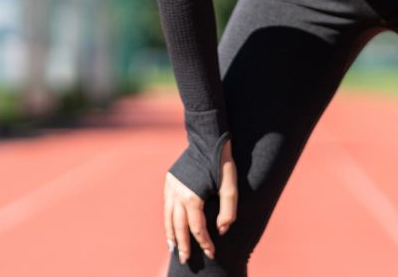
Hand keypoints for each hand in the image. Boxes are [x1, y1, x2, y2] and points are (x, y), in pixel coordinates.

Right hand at [164, 139, 236, 263]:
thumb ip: (228, 211)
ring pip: (168, 217)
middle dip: (183, 245)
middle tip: (186, 260)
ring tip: (173, 248)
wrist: (206, 138)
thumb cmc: (222, 162)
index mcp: (192, 197)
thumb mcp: (230, 186)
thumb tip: (221, 230)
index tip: (211, 253)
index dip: (204, 242)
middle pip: (179, 226)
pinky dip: (168, 219)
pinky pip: (166, 206)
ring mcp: (171, 187)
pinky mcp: (169, 180)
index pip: (197, 228)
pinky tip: (171, 226)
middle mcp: (177, 194)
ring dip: (171, 234)